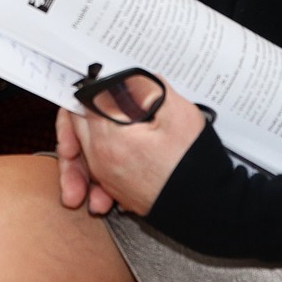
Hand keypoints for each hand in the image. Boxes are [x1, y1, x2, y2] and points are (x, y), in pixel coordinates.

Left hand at [59, 84, 208, 217]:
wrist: (205, 207)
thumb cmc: (192, 163)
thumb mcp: (176, 114)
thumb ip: (146, 88)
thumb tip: (127, 75)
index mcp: (109, 138)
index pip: (80, 103)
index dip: (90, 88)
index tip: (103, 81)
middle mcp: (100, 161)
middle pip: (76, 127)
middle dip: (86, 109)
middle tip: (104, 97)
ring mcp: (107, 178)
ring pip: (84, 148)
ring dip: (95, 132)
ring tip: (120, 120)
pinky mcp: (116, 190)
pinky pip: (97, 167)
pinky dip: (104, 154)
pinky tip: (128, 144)